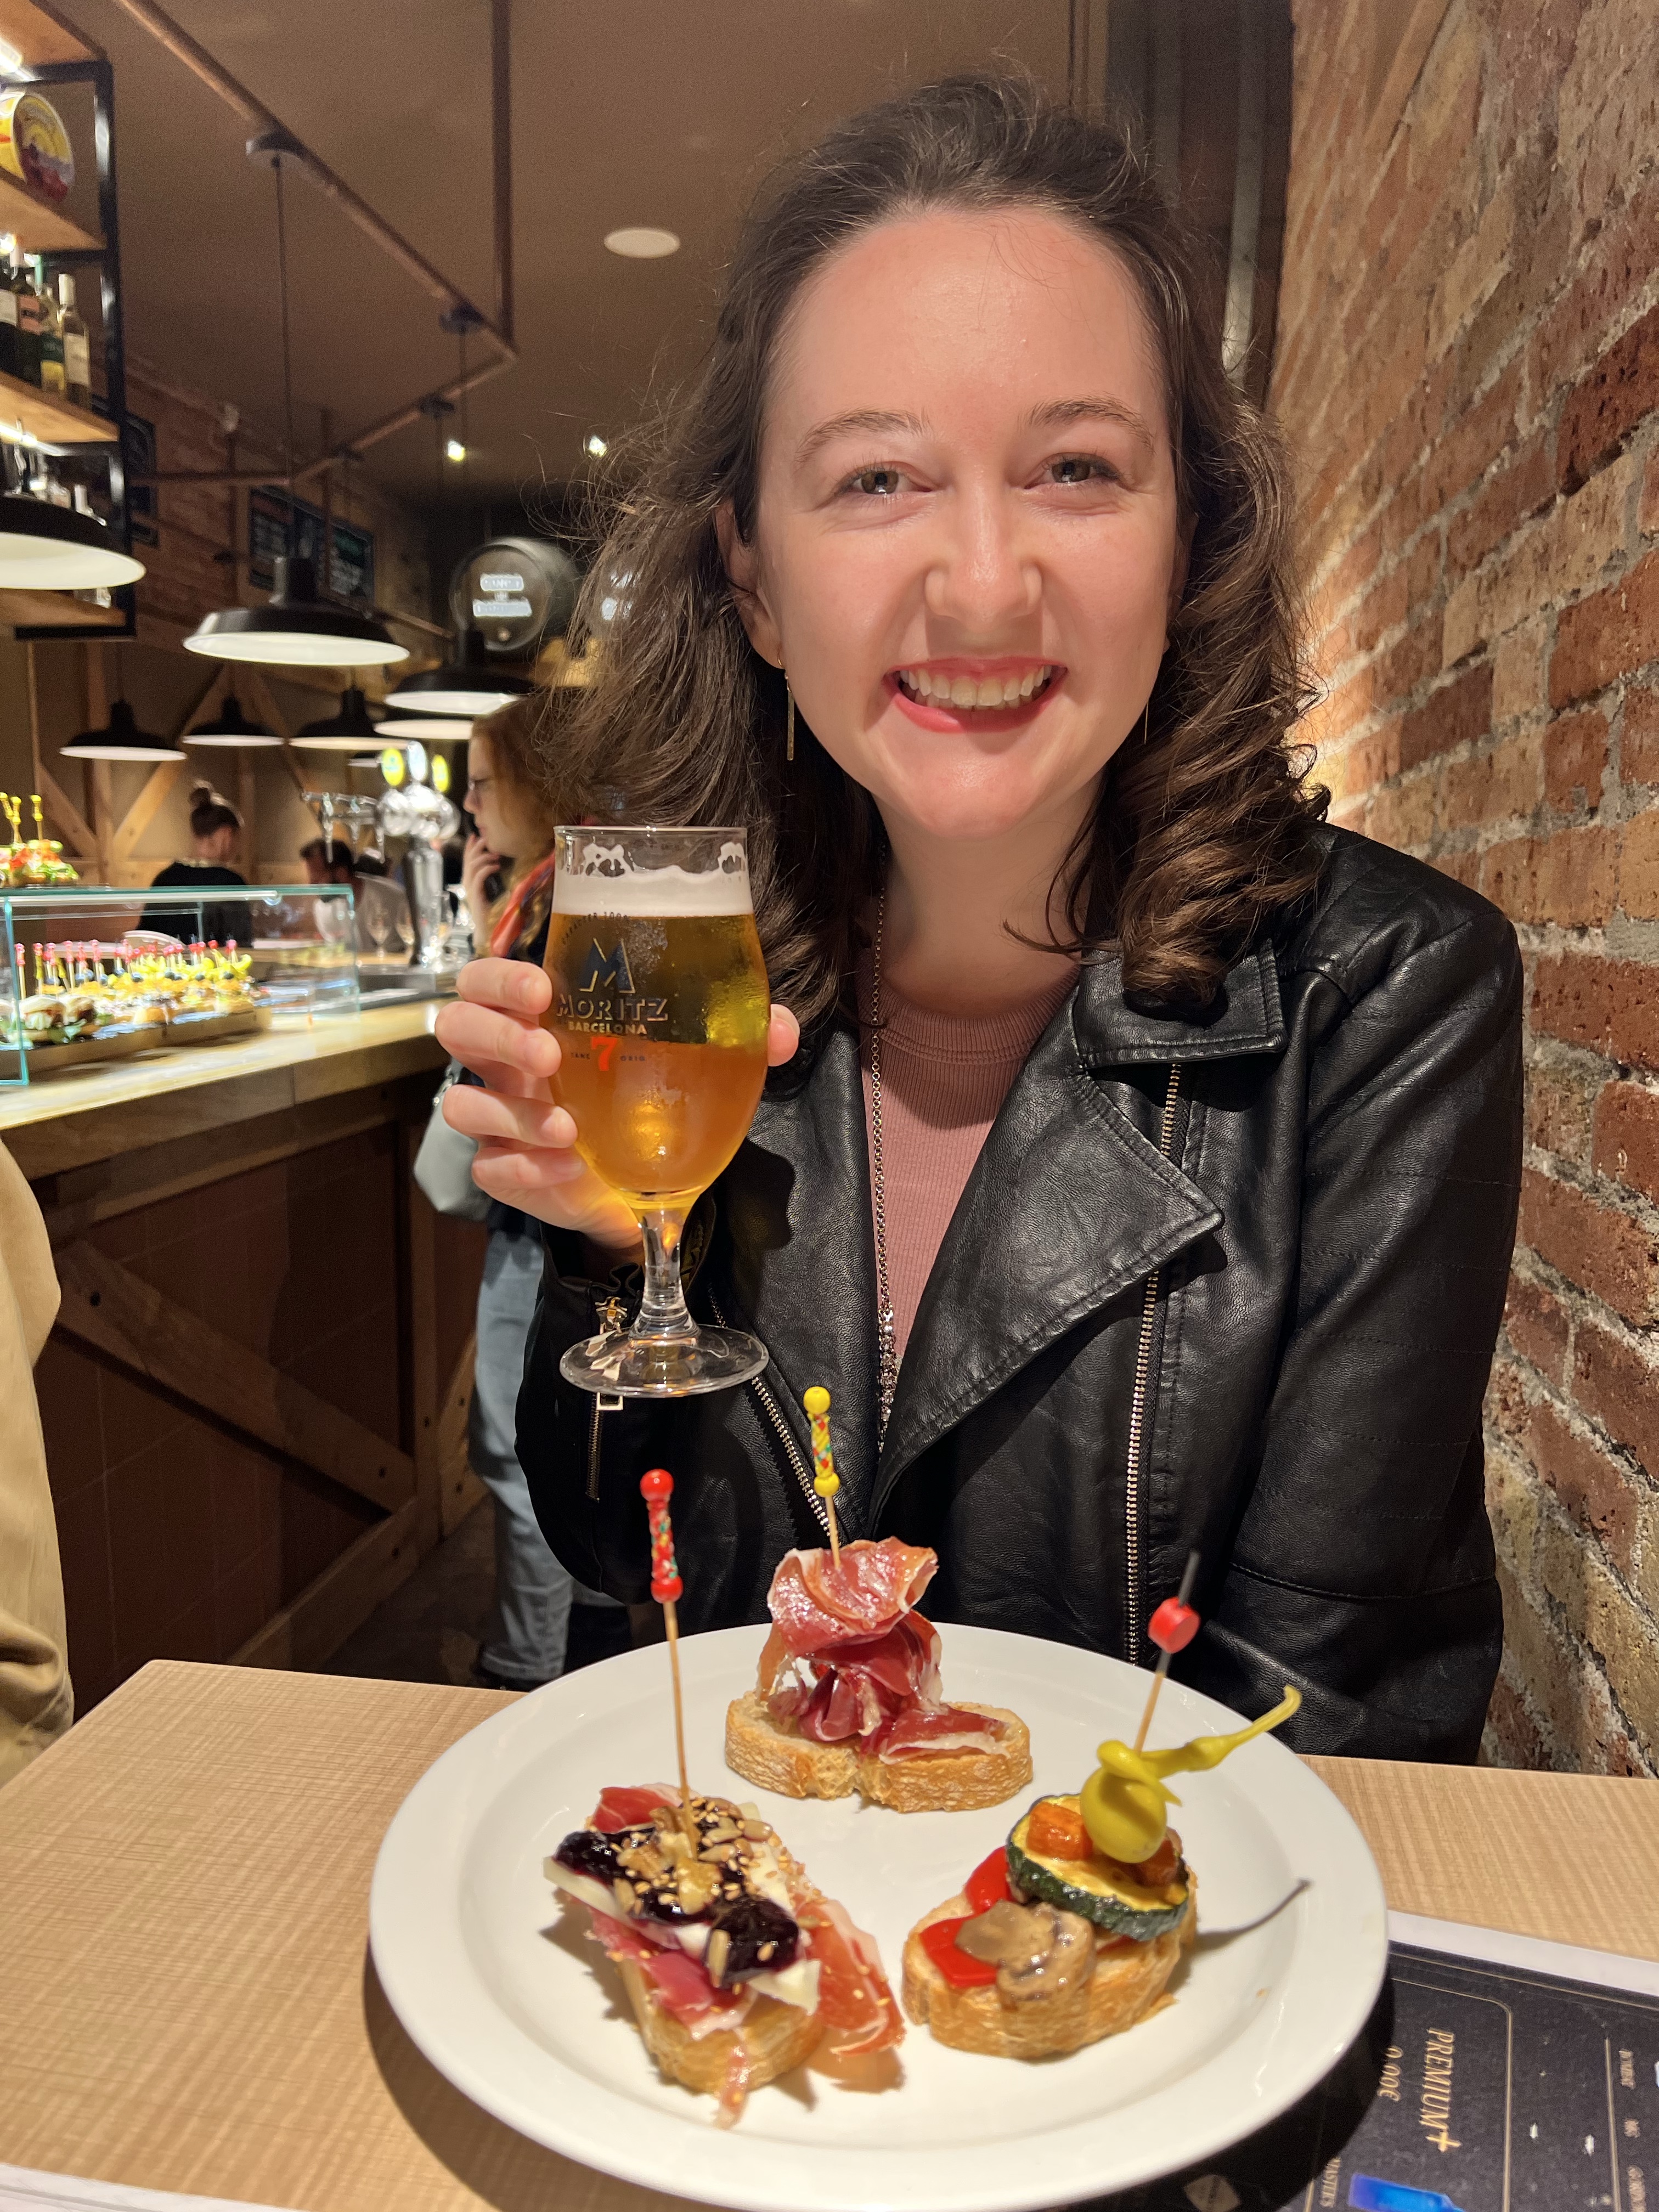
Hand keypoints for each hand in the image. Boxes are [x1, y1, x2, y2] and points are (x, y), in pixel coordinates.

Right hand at [434, 957, 801, 1249]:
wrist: (649, 1187)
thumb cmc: (656, 1102)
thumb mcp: (695, 1065)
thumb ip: (735, 1039)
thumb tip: (779, 1027)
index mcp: (541, 1020)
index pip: (488, 979)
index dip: (500, 978)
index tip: (543, 989)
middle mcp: (508, 1064)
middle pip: (456, 1026)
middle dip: (496, 1035)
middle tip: (549, 1055)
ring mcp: (501, 1120)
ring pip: (461, 1103)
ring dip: (511, 1112)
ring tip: (566, 1129)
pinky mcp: (507, 1173)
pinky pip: (490, 1169)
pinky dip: (527, 1169)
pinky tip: (570, 1169)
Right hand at [460, 832, 501, 946]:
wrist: (487, 930)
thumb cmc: (492, 913)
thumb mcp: (492, 892)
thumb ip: (490, 881)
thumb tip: (499, 865)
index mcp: (470, 883)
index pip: (467, 861)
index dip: (469, 848)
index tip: (474, 836)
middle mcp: (467, 884)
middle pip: (468, 861)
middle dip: (475, 848)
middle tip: (485, 838)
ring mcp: (470, 890)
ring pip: (472, 866)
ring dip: (483, 857)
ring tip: (496, 855)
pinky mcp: (475, 895)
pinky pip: (478, 877)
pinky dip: (487, 868)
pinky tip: (497, 866)